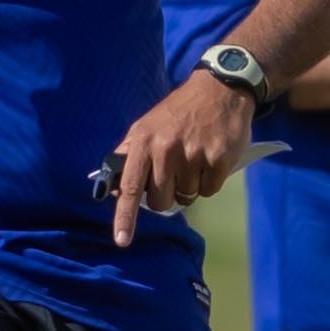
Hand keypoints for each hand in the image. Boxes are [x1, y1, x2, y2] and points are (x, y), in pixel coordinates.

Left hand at [101, 68, 260, 238]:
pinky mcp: (219, 159)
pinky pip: (210, 190)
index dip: (125, 216)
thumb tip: (110, 187)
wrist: (220, 90)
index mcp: (143, 141)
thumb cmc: (178, 113)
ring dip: (191, 185)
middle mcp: (166, 149)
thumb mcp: (146, 126)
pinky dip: (210, 180)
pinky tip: (211, 157)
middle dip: (167, 194)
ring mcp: (194, 154)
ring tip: (195, 158)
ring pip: (187, 197)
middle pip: (161, 200)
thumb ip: (128, 155)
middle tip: (175, 172)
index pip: (130, 187)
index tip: (121, 240)